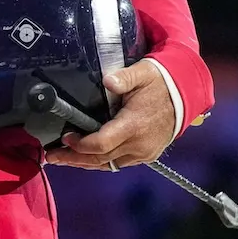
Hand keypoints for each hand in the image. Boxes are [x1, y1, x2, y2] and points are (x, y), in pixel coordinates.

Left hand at [45, 61, 177, 170]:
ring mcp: (144, 153)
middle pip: (100, 159)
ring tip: (65, 159)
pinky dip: (102, 162)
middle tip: (52, 156)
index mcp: (134, 126)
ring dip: (85, 163)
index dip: (79, 145)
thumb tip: (108, 80)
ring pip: (108, 165)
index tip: (64, 137)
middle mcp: (139, 144)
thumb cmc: (160, 83)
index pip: (100, 144)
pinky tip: (87, 158)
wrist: (185, 95)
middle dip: (74, 159)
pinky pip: (119, 164)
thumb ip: (124, 78)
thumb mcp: (143, 73)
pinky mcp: (147, 155)